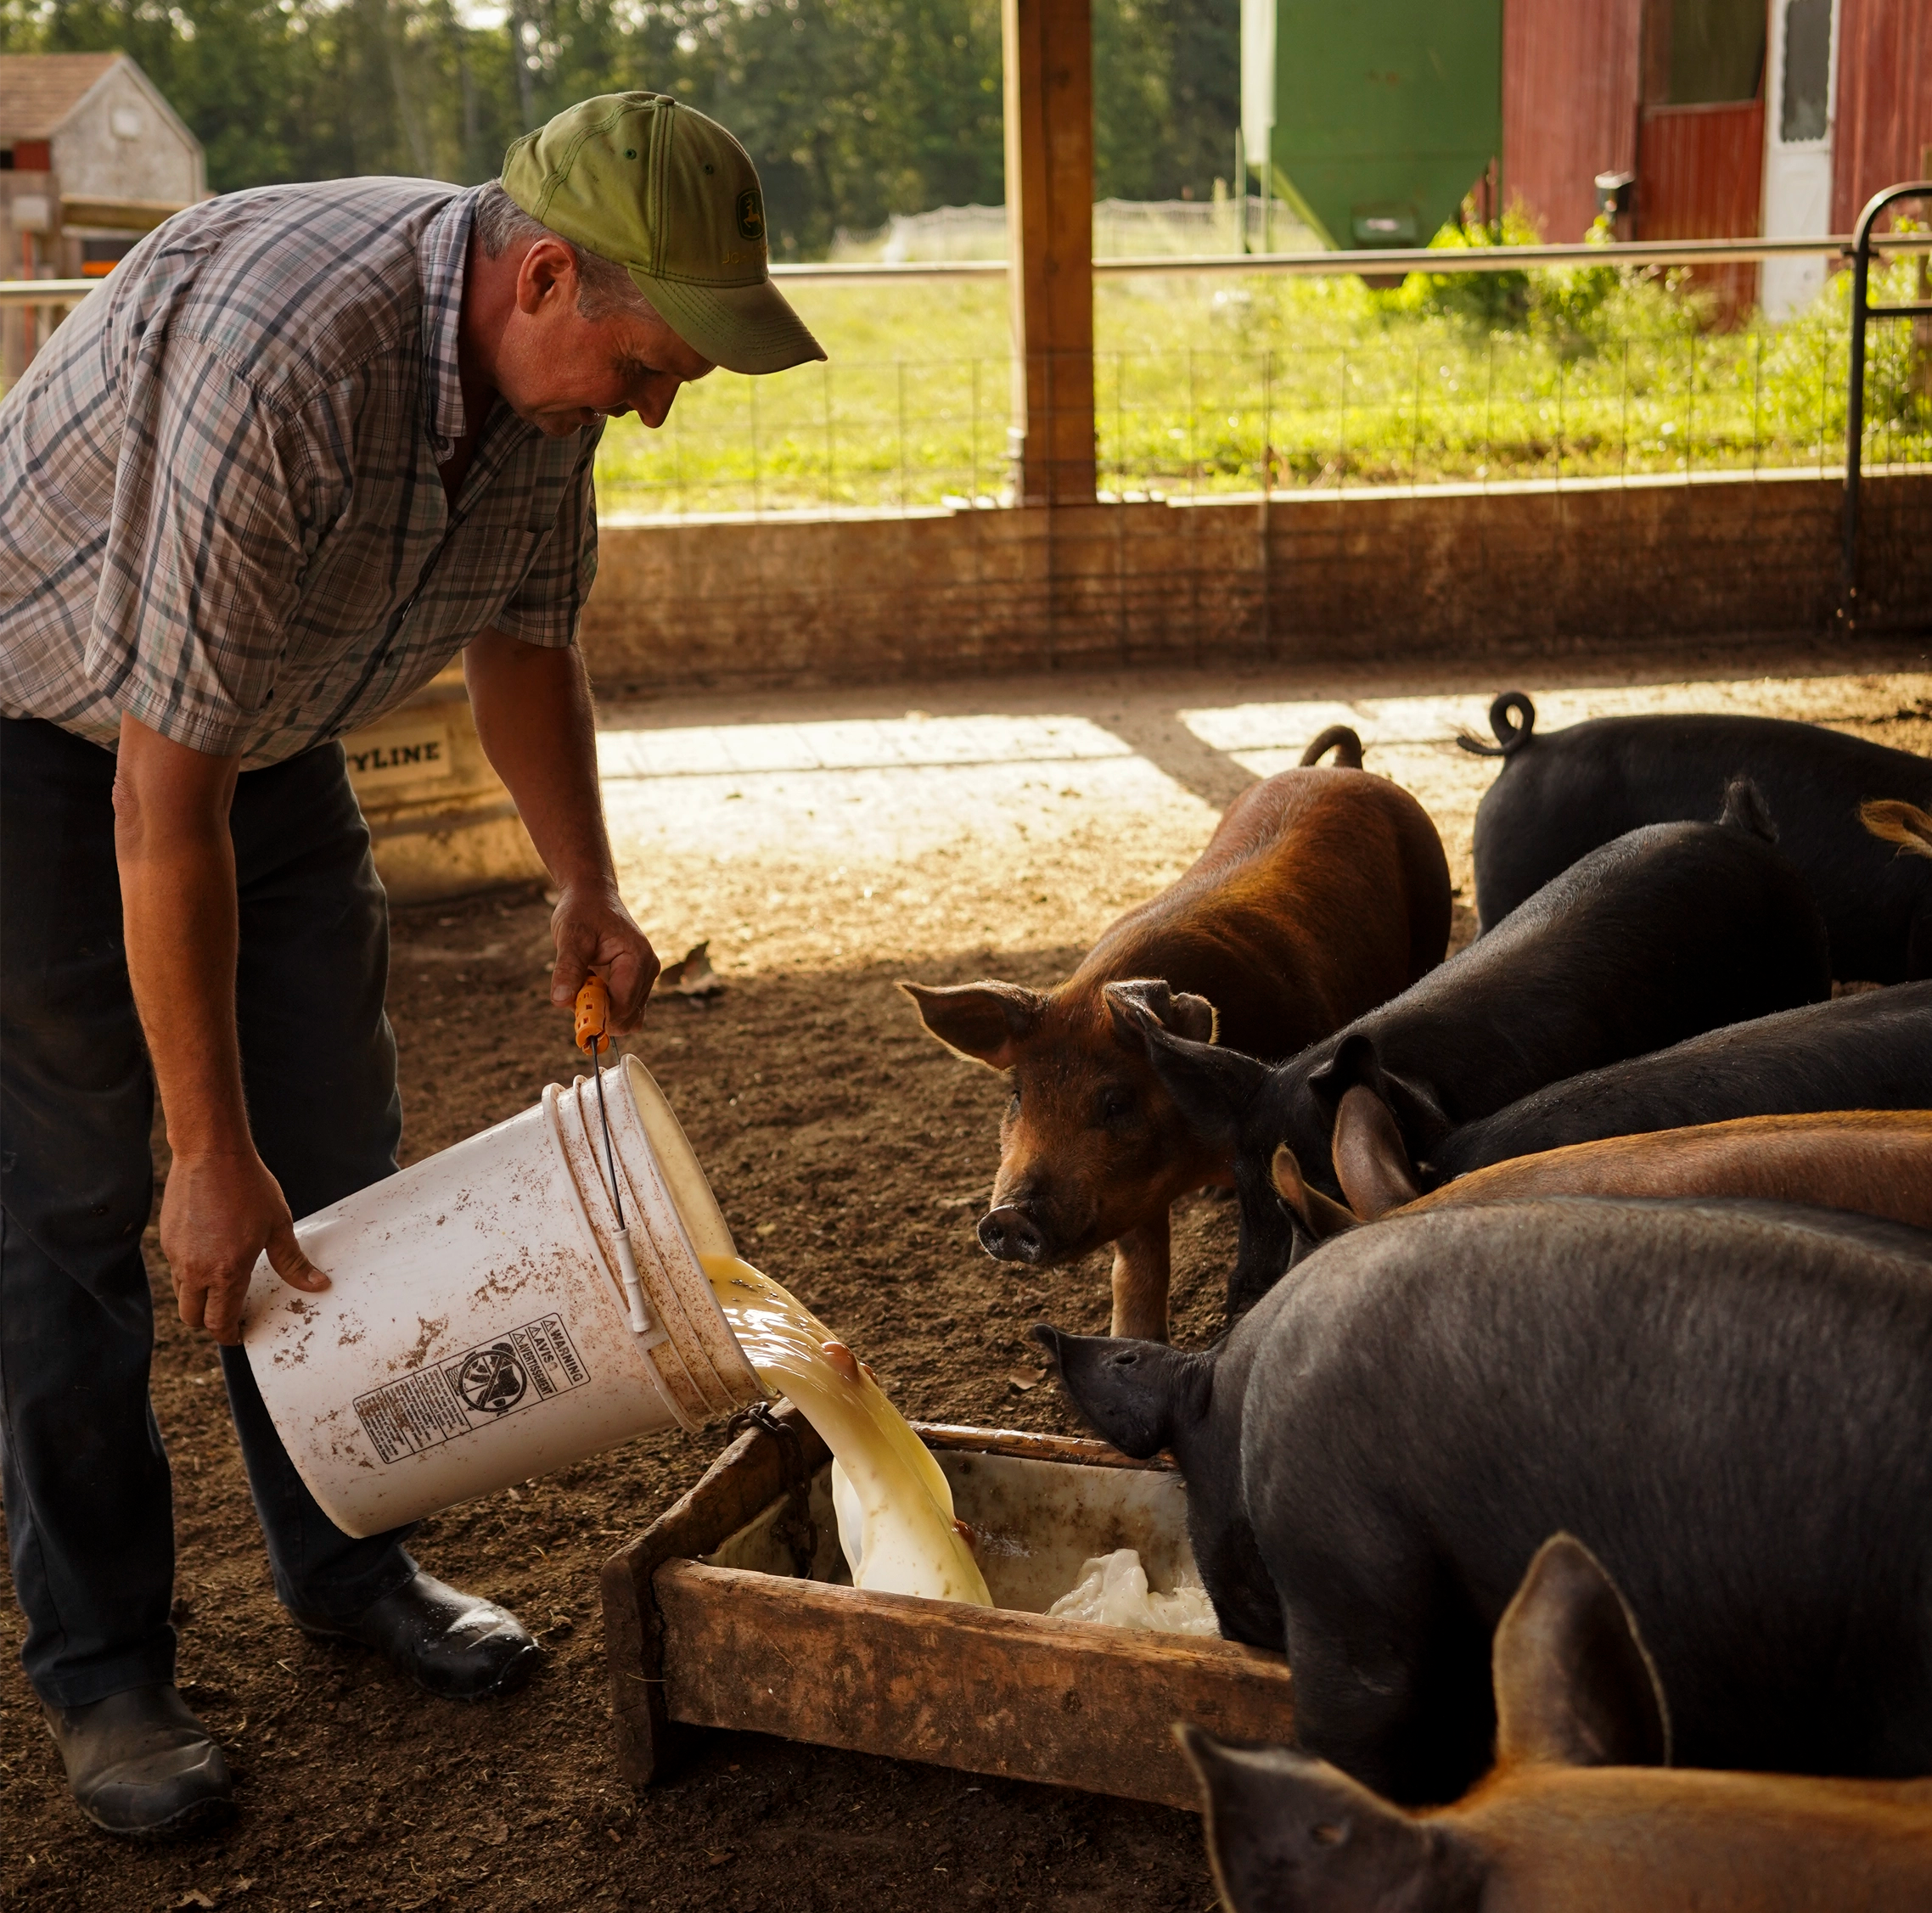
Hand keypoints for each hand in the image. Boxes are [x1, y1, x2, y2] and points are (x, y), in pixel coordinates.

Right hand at [161, 1148, 328, 1345]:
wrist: (211, 1154)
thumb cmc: (249, 1187)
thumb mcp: (279, 1225)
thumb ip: (293, 1262)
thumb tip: (317, 1285)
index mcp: (226, 1272)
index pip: (219, 1321)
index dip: (229, 1334)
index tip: (239, 1333)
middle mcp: (195, 1269)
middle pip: (193, 1317)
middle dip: (210, 1323)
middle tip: (229, 1316)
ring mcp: (176, 1255)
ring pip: (182, 1294)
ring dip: (199, 1298)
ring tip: (222, 1285)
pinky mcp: (166, 1239)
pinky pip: (176, 1268)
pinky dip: (190, 1273)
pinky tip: (210, 1255)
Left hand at [549, 880, 658, 1032]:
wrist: (592, 897)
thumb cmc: (583, 911)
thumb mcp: (571, 936)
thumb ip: (567, 969)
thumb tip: (560, 1001)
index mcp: (637, 958)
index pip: (623, 1005)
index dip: (599, 1016)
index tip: (573, 1013)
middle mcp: (647, 971)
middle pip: (627, 1017)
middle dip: (599, 1015)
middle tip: (573, 997)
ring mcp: (643, 978)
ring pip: (626, 1017)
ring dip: (601, 1012)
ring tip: (581, 985)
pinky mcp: (635, 983)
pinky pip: (623, 1010)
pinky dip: (603, 1008)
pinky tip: (588, 986)